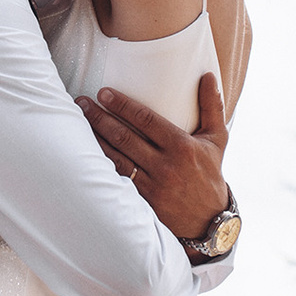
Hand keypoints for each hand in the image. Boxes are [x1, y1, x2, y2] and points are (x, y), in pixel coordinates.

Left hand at [77, 72, 229, 247]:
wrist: (209, 221)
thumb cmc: (210, 173)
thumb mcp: (217, 139)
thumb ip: (212, 106)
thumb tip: (208, 75)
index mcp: (182, 147)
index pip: (146, 120)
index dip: (122, 105)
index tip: (104, 93)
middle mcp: (166, 166)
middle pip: (124, 137)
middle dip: (100, 118)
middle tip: (82, 103)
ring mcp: (152, 186)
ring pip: (115, 158)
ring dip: (95, 139)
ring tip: (78, 122)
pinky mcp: (142, 203)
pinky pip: (116, 179)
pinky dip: (100, 165)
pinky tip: (84, 152)